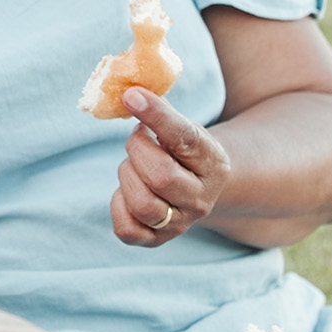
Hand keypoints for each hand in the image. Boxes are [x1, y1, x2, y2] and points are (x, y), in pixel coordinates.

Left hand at [110, 88, 232, 245]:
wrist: (198, 186)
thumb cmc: (183, 151)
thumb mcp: (183, 128)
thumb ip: (160, 112)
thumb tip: (129, 91)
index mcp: (213, 163)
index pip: (184, 137)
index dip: (155, 115)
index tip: (131, 95)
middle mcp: (201, 199)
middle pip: (161, 177)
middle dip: (137, 150)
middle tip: (139, 139)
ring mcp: (180, 223)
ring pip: (142, 204)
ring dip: (127, 176)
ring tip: (134, 165)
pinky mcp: (156, 240)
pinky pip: (127, 229)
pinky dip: (118, 205)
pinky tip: (127, 190)